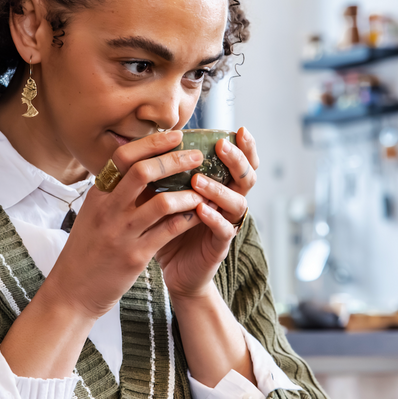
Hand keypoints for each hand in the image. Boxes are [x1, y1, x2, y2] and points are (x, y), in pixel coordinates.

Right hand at [44, 130, 206, 319]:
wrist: (72, 291)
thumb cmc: (87, 250)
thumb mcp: (93, 214)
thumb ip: (113, 192)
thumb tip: (137, 163)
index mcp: (98, 195)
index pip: (123, 156)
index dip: (152, 143)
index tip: (176, 135)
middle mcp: (108, 210)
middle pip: (144, 172)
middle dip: (175, 160)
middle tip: (197, 156)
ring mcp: (122, 233)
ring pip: (162, 202)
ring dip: (188, 193)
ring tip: (203, 189)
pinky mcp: (135, 256)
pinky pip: (169, 231)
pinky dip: (187, 219)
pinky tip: (198, 215)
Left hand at [154, 127, 259, 300]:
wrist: (175, 269)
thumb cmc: (172, 226)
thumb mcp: (168, 195)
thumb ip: (169, 173)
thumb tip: (151, 141)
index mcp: (221, 186)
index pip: (240, 162)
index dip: (245, 147)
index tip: (240, 129)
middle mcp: (230, 203)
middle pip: (247, 177)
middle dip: (237, 160)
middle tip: (222, 146)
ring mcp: (228, 224)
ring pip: (236, 203)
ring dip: (218, 189)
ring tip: (198, 180)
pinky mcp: (219, 246)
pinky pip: (223, 230)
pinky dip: (213, 218)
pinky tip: (201, 209)